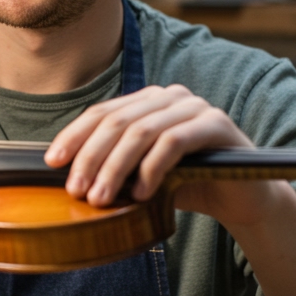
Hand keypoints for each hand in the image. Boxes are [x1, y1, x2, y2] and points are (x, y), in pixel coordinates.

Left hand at [45, 85, 282, 227]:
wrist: (243, 198)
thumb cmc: (188, 185)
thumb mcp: (143, 176)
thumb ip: (115, 169)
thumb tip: (70, 179)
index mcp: (147, 102)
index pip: (102, 112)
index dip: (74, 136)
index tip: (53, 163)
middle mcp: (169, 97)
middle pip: (117, 121)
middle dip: (91, 157)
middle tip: (76, 190)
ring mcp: (194, 107)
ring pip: (142, 131)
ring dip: (116, 168)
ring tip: (102, 198)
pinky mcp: (216, 124)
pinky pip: (173, 142)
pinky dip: (152, 169)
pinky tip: (141, 194)